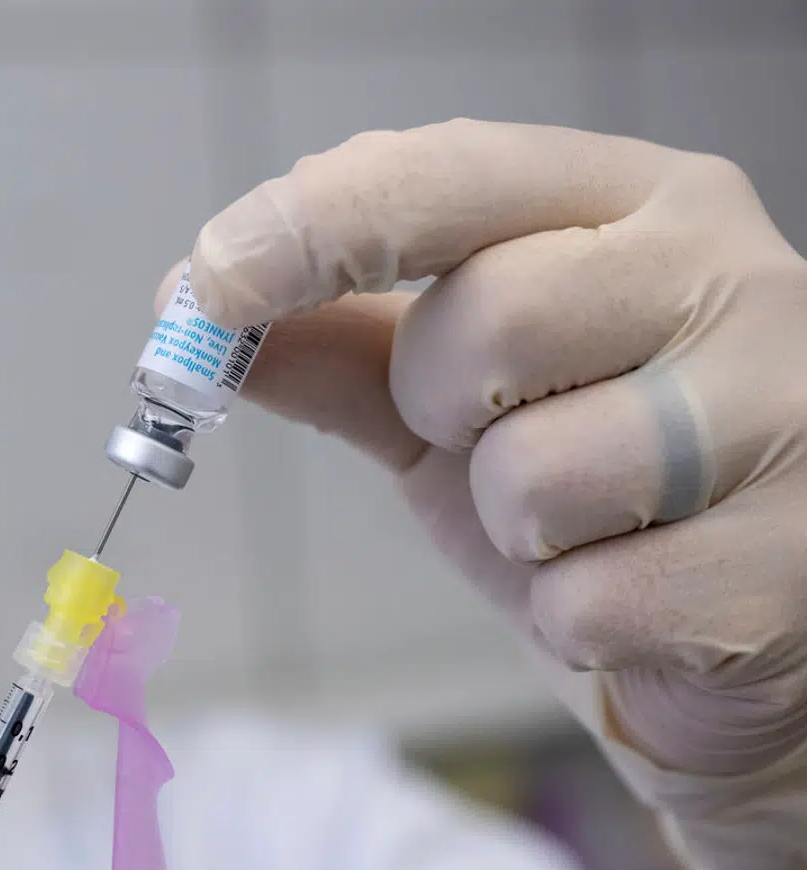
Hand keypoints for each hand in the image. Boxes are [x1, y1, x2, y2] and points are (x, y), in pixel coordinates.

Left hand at [179, 119, 806, 869]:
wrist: (740, 632)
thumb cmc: (594, 486)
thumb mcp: (458, 399)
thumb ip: (340, 344)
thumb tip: (186, 302)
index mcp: (635, 207)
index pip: (453, 174)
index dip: (315, 223)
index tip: (211, 283)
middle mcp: (729, 281)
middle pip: (488, 321)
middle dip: (444, 408)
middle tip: (493, 436)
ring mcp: (782, 418)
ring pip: (536, 475)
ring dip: (517, 527)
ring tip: (590, 525)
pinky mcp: (786, 566)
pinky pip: (590, 601)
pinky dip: (574, 618)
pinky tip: (641, 595)